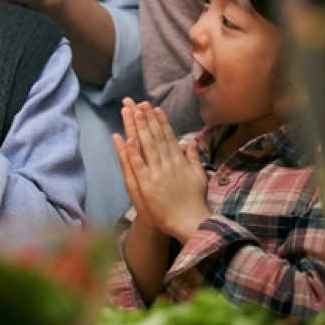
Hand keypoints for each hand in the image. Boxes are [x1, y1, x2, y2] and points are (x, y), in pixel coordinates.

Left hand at [118, 98, 208, 242]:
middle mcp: (168, 163)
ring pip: (145, 146)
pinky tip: (125, 139)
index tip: (153, 107)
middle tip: (138, 102)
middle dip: (146, 118)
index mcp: (179, 161)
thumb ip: (193, 158)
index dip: (160, 121)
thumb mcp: (199, 176)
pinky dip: (132, 152)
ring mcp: (157, 173)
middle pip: (155, 136)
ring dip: (138, 128)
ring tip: (131, 112)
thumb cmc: (194, 201)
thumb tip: (190, 142)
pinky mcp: (147, 185)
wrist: (190, 222)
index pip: (167, 136)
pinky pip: (138, 166)